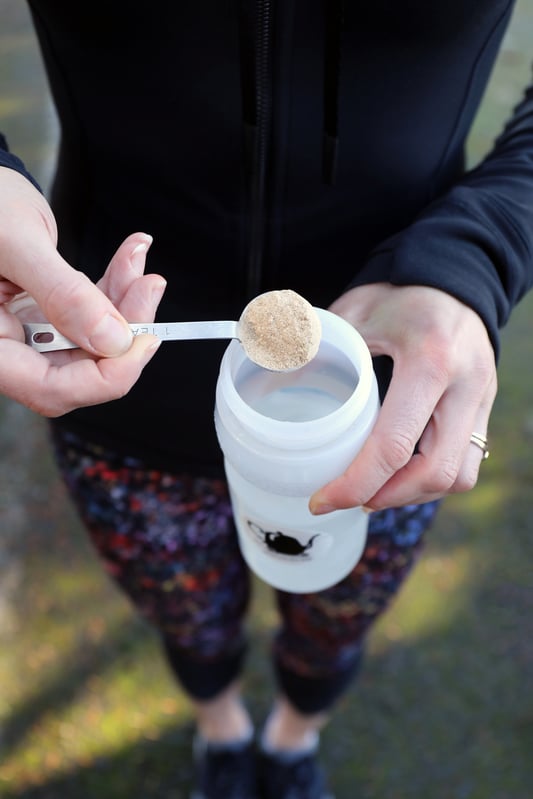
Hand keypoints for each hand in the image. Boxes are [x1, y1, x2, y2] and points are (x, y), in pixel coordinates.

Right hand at [0, 168, 165, 414]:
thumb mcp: (18, 243)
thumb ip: (63, 295)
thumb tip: (113, 341)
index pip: (50, 389)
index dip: (104, 377)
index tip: (143, 343)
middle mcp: (5, 345)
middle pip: (78, 369)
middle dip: (124, 332)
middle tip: (149, 288)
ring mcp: (24, 331)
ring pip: (91, 341)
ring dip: (124, 304)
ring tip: (139, 265)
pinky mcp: (40, 312)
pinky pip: (86, 314)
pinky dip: (112, 287)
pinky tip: (129, 259)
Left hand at [309, 283, 496, 512]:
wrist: (455, 275)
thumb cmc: (400, 293)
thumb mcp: (352, 312)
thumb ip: (309, 345)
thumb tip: (262, 376)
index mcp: (429, 361)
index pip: (394, 444)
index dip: (354, 484)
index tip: (323, 499)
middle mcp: (465, 386)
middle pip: (436, 473)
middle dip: (388, 497)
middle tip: (350, 498)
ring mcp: (482, 400)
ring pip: (457, 476)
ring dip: (412, 493)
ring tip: (374, 490)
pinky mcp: (486, 408)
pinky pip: (467, 463)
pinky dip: (432, 479)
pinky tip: (402, 474)